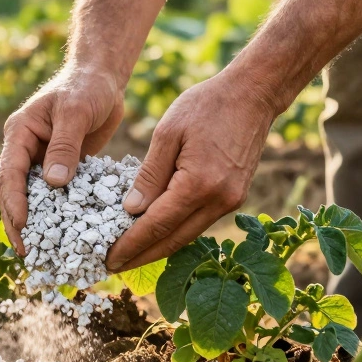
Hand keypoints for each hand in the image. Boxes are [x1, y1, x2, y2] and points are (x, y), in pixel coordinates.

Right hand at [0, 65, 124, 254]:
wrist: (102, 78)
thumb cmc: (87, 86)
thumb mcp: (75, 112)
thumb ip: (64, 146)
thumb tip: (54, 182)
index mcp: (19, 133)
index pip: (9, 173)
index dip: (14, 202)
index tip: (23, 226)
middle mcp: (24, 149)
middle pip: (12, 191)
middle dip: (17, 222)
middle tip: (27, 252)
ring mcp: (40, 159)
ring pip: (31, 196)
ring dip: (34, 223)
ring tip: (40, 252)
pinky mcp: (60, 166)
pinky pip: (54, 195)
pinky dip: (56, 214)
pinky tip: (64, 235)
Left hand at [106, 72, 275, 271]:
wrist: (253, 94)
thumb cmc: (207, 105)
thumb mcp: (167, 133)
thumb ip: (149, 175)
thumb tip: (131, 211)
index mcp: (199, 184)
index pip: (156, 226)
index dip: (130, 245)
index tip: (108, 258)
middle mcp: (219, 200)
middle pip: (173, 240)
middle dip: (141, 256)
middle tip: (113, 266)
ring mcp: (231, 201)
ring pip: (188, 235)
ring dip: (159, 248)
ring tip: (130, 256)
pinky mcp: (235, 197)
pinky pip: (200, 222)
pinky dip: (176, 232)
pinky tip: (158, 234)